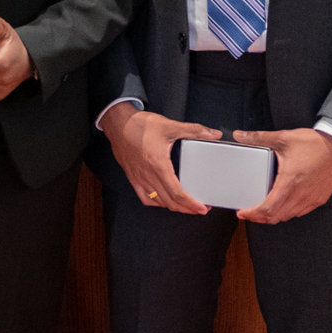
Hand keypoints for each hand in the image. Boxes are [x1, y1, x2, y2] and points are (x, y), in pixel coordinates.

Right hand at [99, 103, 218, 213]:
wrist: (118, 123)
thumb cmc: (140, 125)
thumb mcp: (170, 126)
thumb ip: (194, 130)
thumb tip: (213, 134)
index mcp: (158, 165)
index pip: (177, 193)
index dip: (191, 204)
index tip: (202, 208)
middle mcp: (148, 175)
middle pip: (169, 202)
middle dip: (187, 209)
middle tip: (199, 209)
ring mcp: (139, 178)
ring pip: (158, 202)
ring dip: (173, 207)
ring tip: (185, 205)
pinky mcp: (132, 177)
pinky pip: (145, 198)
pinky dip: (156, 202)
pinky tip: (163, 200)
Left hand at [234, 128, 331, 223]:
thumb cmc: (315, 143)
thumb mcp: (283, 138)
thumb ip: (259, 137)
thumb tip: (239, 135)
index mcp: (289, 182)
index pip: (268, 208)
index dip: (253, 214)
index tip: (243, 213)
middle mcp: (301, 195)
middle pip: (277, 217)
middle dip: (260, 217)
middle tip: (250, 211)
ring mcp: (312, 199)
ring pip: (289, 216)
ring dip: (275, 215)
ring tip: (264, 207)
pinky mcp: (319, 199)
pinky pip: (300, 212)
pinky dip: (288, 211)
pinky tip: (283, 202)